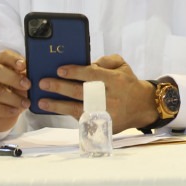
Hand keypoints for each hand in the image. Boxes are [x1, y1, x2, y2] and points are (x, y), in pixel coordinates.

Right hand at [0, 50, 29, 134]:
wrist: (1, 116)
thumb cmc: (13, 93)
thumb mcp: (21, 83)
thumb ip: (26, 76)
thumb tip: (38, 72)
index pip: (0, 56)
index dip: (12, 59)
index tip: (24, 65)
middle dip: (13, 77)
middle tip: (28, 85)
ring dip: (14, 98)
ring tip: (27, 103)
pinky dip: (5, 110)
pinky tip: (16, 110)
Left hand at [38, 55, 156, 130]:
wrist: (142, 106)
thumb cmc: (128, 84)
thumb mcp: (123, 66)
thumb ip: (107, 60)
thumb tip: (87, 63)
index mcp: (116, 80)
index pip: (92, 74)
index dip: (75, 72)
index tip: (60, 69)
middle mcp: (110, 97)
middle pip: (81, 92)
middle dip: (60, 87)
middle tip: (44, 82)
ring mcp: (105, 113)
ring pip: (77, 108)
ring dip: (57, 105)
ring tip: (42, 101)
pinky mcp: (102, 124)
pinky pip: (81, 120)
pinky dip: (66, 115)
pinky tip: (55, 110)